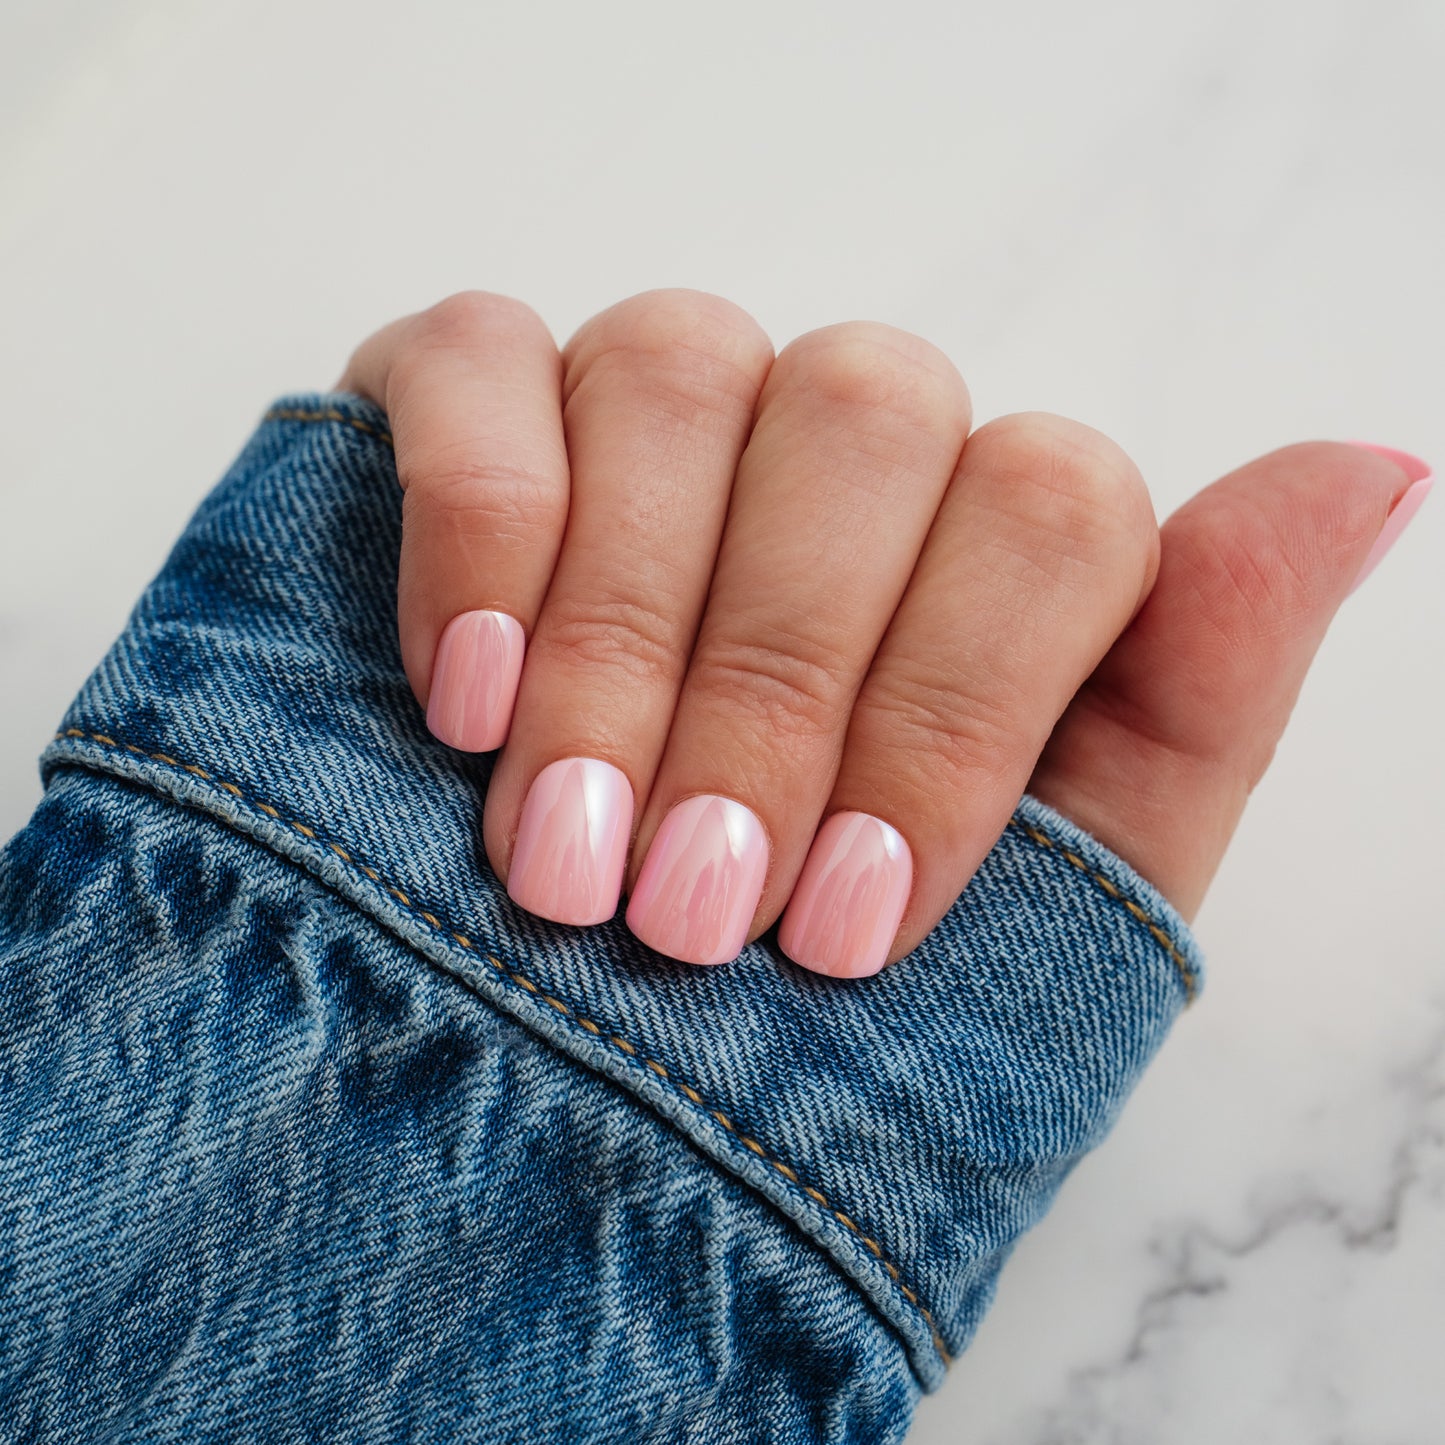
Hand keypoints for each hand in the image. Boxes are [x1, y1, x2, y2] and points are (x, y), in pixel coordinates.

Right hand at [334, 289, 1429, 976]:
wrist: (573, 1079)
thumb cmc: (820, 1006)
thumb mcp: (1044, 901)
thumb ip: (1194, 699)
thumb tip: (1368, 472)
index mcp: (987, 544)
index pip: (1047, 501)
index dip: (953, 710)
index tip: (846, 930)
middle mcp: (838, 446)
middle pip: (866, 413)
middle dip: (774, 685)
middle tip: (688, 913)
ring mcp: (657, 401)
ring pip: (683, 366)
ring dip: (624, 635)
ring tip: (558, 848)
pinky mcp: (468, 394)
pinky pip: (481, 364)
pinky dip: (479, 526)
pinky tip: (462, 696)